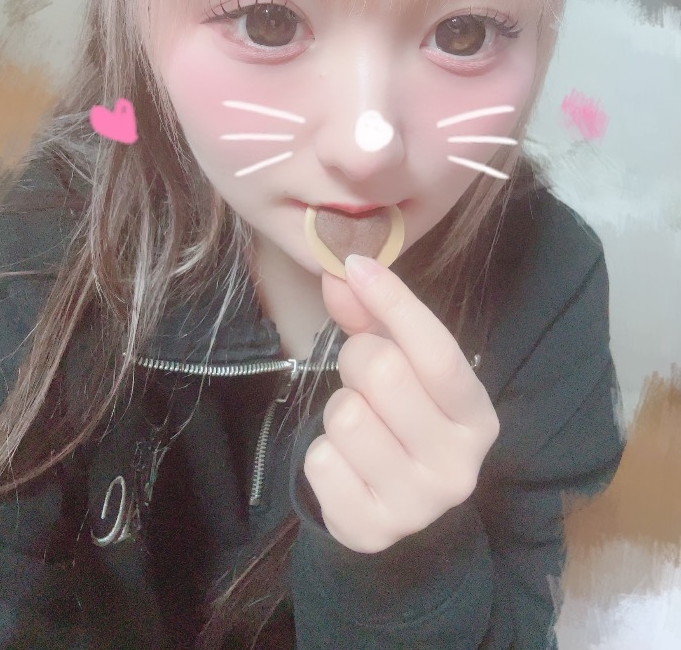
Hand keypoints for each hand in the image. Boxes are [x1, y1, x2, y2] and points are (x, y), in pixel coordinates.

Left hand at [302, 255, 498, 554]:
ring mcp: (417, 504)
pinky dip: (322, 453)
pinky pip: (320, 461)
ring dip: (339, 410)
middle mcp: (459, 465)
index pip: (437, 351)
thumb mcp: (403, 366)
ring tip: (359, 424)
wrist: (401, 510)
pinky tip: (346, 464)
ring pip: (346, 416)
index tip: (356, 266)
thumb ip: (374, 317)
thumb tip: (341, 272)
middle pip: (382, 372)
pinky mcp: (372, 530)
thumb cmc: (404, 421)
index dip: (394, 302)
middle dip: (356, 361)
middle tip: (363, 378)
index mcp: (477, 416)